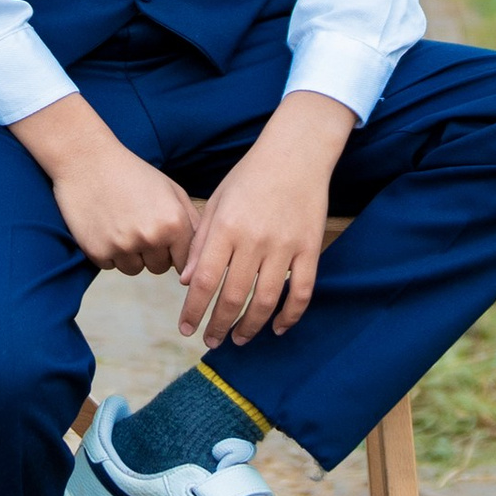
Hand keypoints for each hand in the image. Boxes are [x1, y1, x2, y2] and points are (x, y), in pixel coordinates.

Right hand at [11, 93, 194, 273]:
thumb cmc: (132, 172)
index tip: (166, 240)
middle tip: (139, 225)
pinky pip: (110, 265)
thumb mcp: (171, 190)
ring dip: (130, 254)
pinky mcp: (97, 252)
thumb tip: (202, 252)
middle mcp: (150, 237)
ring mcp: (122, 246)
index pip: (185, 262)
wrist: (86, 159)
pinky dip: (108, 251)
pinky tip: (105, 225)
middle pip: (159, 268)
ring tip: (121, 223)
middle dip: (153, 253)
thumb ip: (192, 221)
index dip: (176, 252)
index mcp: (174, 222)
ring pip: (134, 269)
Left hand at [179, 91, 355, 345]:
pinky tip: (277, 328)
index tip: (186, 329)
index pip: (204, 280)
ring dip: (250, 326)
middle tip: (210, 342)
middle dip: (219, 325)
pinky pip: (302, 291)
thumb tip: (185, 282)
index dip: (194, 310)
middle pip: (233, 296)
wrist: (296, 153)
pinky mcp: (310, 248)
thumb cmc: (250, 176)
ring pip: (266, 300)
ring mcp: (285, 246)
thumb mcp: (217, 202)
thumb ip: (202, 242)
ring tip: (239, 339)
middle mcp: (254, 240)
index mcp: (226, 227)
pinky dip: (290, 315)